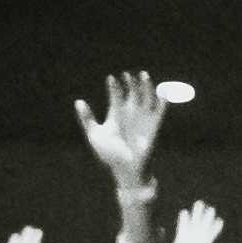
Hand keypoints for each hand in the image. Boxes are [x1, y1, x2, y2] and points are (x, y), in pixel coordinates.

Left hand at [74, 66, 191, 192]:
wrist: (126, 168)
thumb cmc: (109, 154)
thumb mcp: (95, 135)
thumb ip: (87, 118)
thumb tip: (78, 101)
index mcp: (116, 114)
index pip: (116, 96)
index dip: (114, 87)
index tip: (110, 79)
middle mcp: (130, 113)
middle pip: (133, 92)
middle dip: (131, 83)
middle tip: (127, 75)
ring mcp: (143, 118)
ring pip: (146, 97)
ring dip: (146, 86)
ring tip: (142, 75)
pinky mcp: (154, 125)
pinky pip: (160, 110)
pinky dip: (163, 100)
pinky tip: (163, 91)